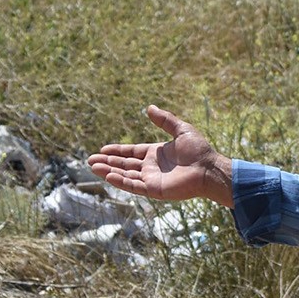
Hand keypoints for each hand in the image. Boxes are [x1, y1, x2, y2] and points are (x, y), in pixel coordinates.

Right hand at [87, 106, 234, 208]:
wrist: (208, 168)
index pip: (131, 153)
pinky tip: (108, 175)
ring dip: (109, 171)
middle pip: (124, 164)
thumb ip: (164, 120)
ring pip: (125, 175)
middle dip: (107, 162)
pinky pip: (133, 185)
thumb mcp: (181, 130)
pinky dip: (120, 181)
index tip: (102, 148)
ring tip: (93, 166)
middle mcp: (151, 167)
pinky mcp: (154, 189)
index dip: (117, 151)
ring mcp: (151, 179)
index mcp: (156, 154)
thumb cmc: (199, 150)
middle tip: (90, 160)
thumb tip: (149, 108)